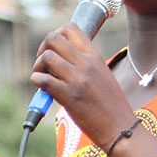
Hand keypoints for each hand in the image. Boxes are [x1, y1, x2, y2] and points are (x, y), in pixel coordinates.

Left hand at [31, 23, 135, 142]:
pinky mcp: (69, 96)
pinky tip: (42, 89)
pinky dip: (36, 81)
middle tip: (44, 64)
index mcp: (94, 56)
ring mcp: (78, 79)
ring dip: (38, 66)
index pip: (71, 28)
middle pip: (53, 38)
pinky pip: (43, 80)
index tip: (54, 49)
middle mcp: (86, 64)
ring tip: (43, 78)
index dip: (56, 34)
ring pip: (46, 57)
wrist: (120, 128)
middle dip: (42, 48)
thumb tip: (60, 60)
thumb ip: (84, 64)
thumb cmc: (110, 105)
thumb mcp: (102, 75)